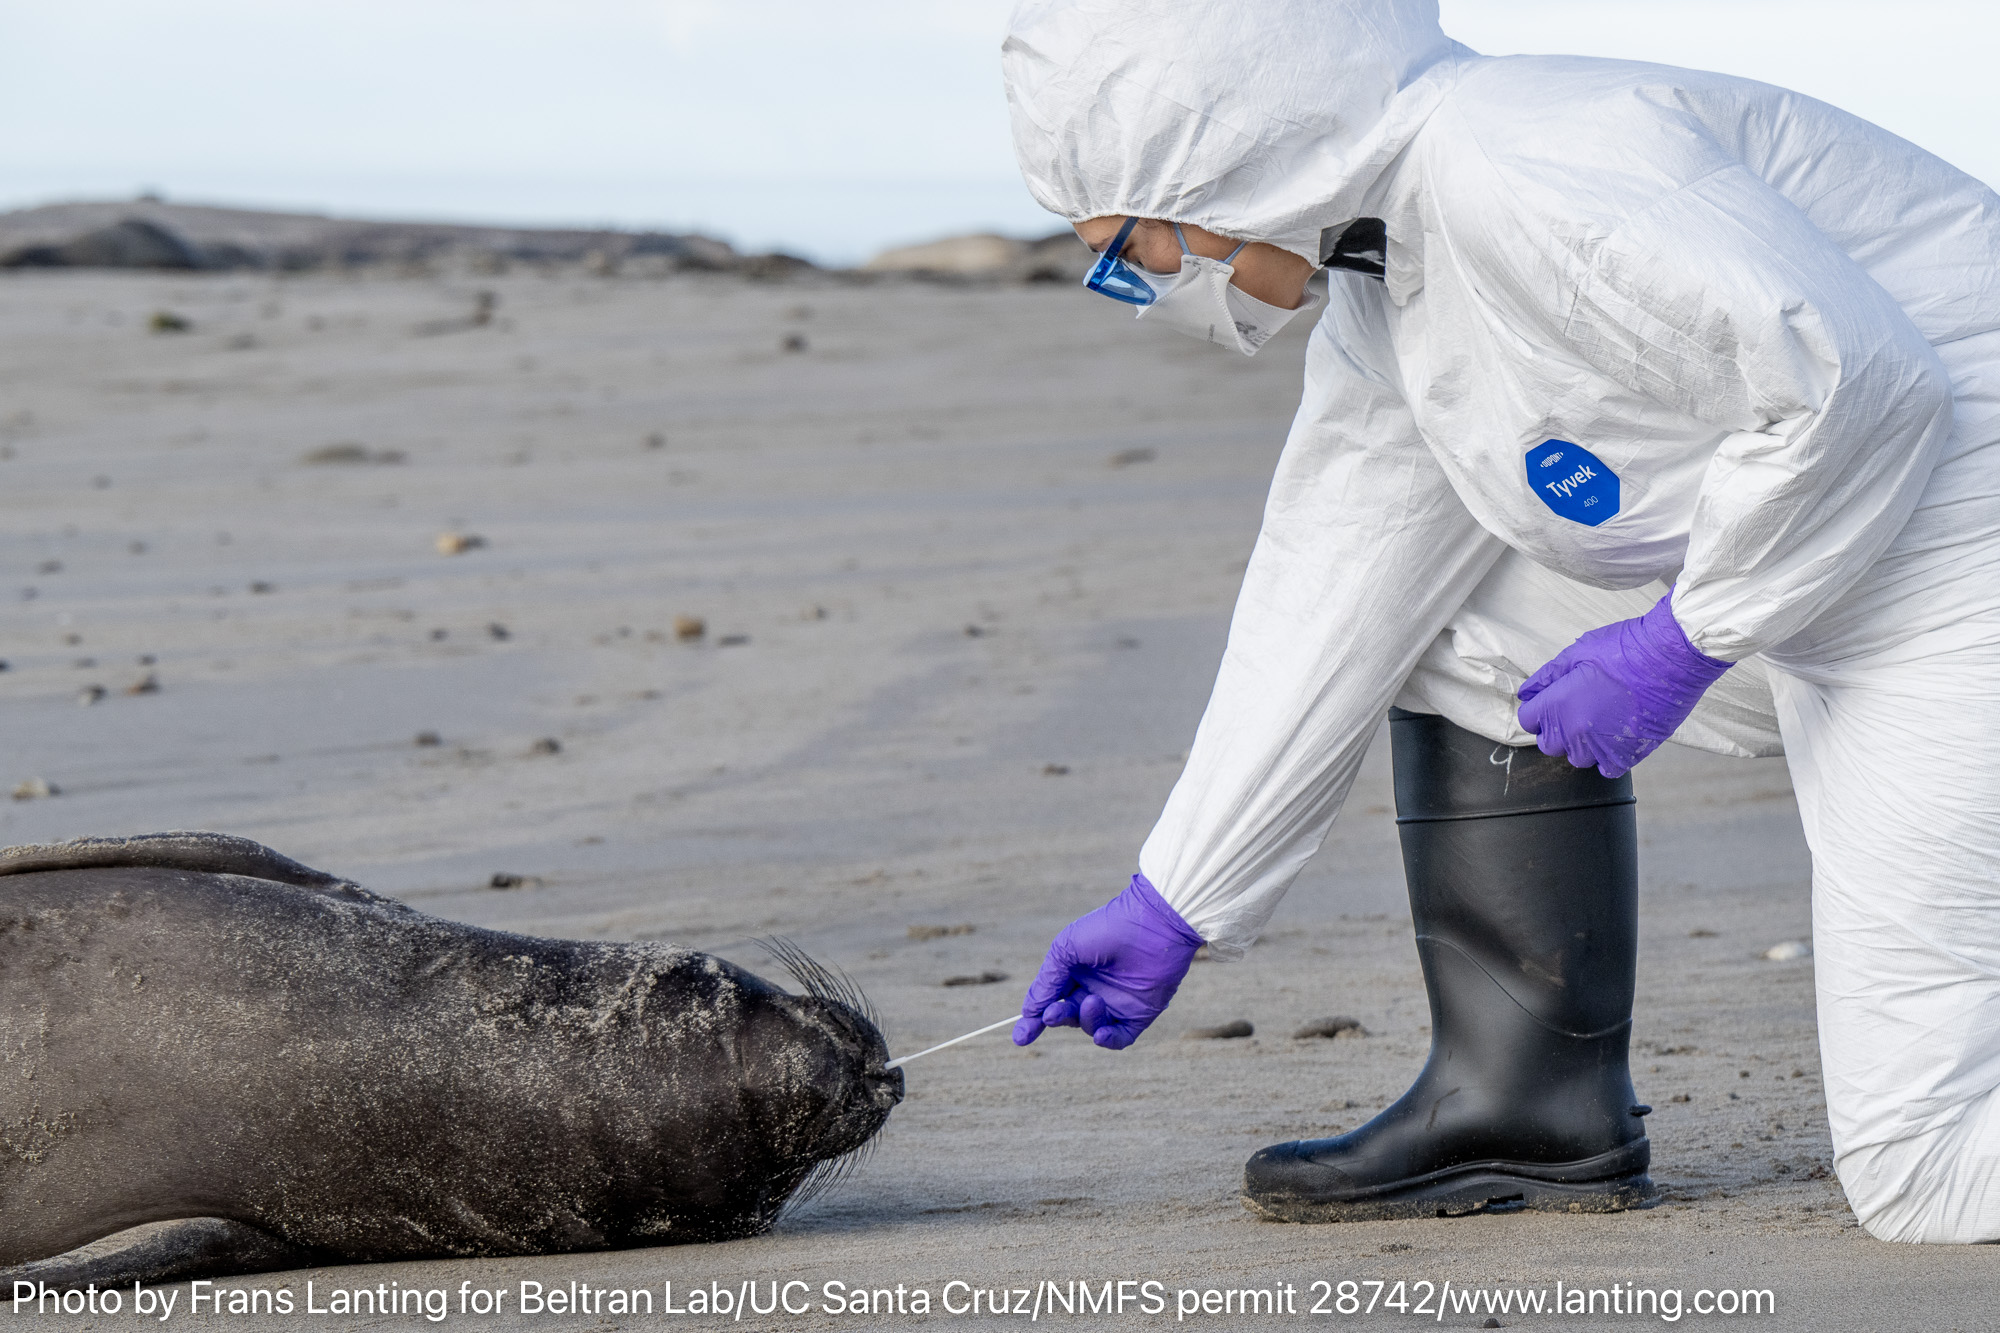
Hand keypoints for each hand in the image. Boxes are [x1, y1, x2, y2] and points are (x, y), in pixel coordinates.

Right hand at [1013, 873, 1203, 1049]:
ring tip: (1091, 1001)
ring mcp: (1117, 1003)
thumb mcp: (1065, 951)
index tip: (1020, 1037)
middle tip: (1052, 1015)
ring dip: (1085, 1020)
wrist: (1152, 923)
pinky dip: (1107, 1039)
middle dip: (1057, 1018)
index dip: (1034, 1019)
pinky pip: (1119, 1038)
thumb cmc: (1106, 929)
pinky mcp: (1139, 1014)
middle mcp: (1094, 989)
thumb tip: (1028, 1013)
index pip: (1050, 1001)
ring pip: (1091, 1026)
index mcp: (1075, 973)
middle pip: (1068, 1016)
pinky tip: (1100, 1034)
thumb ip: (1046, 983)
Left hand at [1517, 593, 1731, 777]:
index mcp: (1560, 704)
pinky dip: (1607, 757)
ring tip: (1598, 720)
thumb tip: (1527, 692)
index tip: (1548, 704)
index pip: (1529, 721)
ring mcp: (1604, 746)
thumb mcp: (1578, 653)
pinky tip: (1614, 736)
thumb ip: (1547, 677)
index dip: (1537, 711)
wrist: (1673, 657)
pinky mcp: (1630, 753)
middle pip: (1550, 744)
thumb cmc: (1626, 649)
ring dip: (1581, 744)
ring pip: (1578, 758)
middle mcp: (1577, 730)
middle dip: (1556, 729)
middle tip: (1574, 709)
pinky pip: (1607, 768)